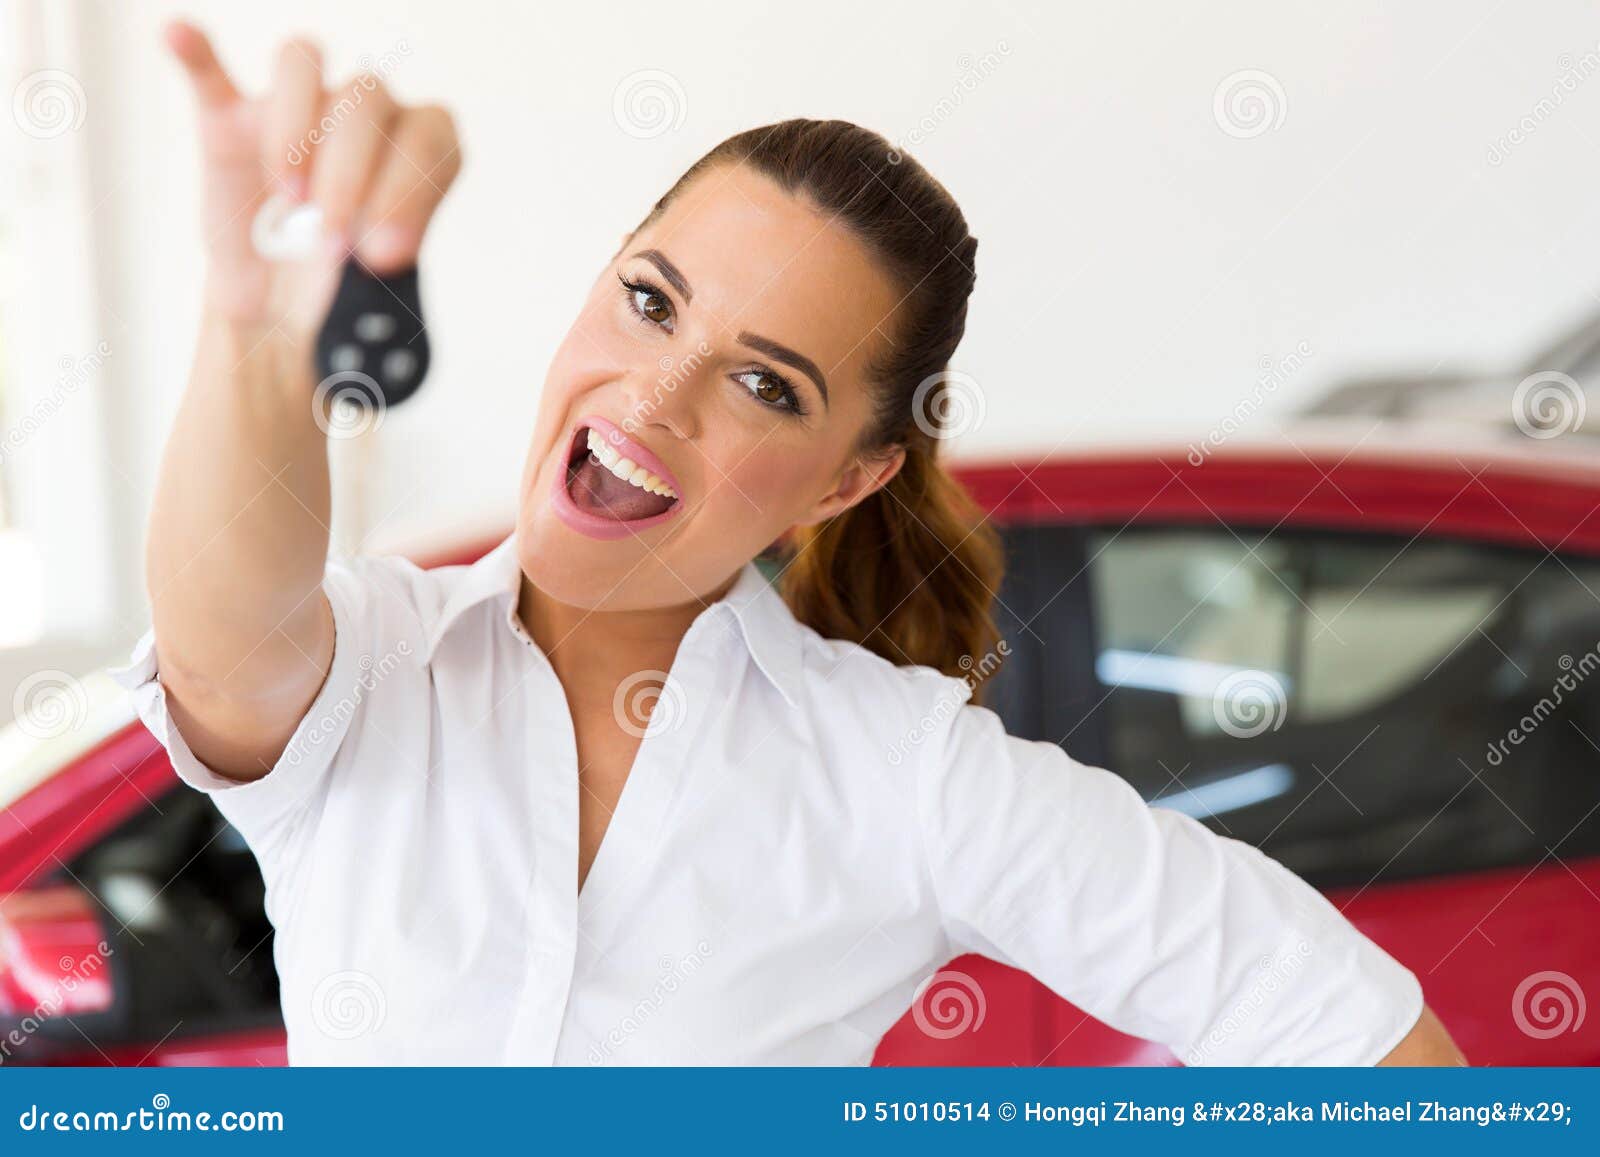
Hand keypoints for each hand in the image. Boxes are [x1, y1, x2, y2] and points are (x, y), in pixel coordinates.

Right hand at [164, 19, 461, 342]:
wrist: (281, 306)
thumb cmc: (339, 285)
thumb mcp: (373, 290)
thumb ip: (380, 272)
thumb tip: (374, 266)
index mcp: (413, 150)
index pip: (429, 134)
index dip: (411, 189)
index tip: (386, 252)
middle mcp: (362, 118)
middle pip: (365, 98)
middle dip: (350, 175)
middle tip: (332, 243)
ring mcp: (295, 113)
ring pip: (303, 66)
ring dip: (295, 129)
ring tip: (289, 197)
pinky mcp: (228, 123)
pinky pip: (212, 74)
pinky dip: (195, 54)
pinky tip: (180, 37)